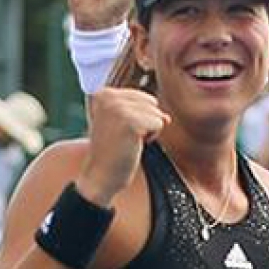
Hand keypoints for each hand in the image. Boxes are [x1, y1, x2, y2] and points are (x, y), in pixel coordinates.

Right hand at [77, 87, 170, 205]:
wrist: (101, 175)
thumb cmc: (113, 151)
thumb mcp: (124, 122)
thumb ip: (143, 111)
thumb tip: (167, 117)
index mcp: (103, 92)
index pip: (143, 97)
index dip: (138, 117)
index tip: (119, 131)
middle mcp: (107, 95)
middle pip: (151, 102)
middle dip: (145, 122)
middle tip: (124, 137)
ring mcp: (118, 108)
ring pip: (157, 113)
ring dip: (148, 131)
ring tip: (127, 141)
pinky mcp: (130, 121)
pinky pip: (159, 124)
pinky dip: (151, 138)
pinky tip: (133, 145)